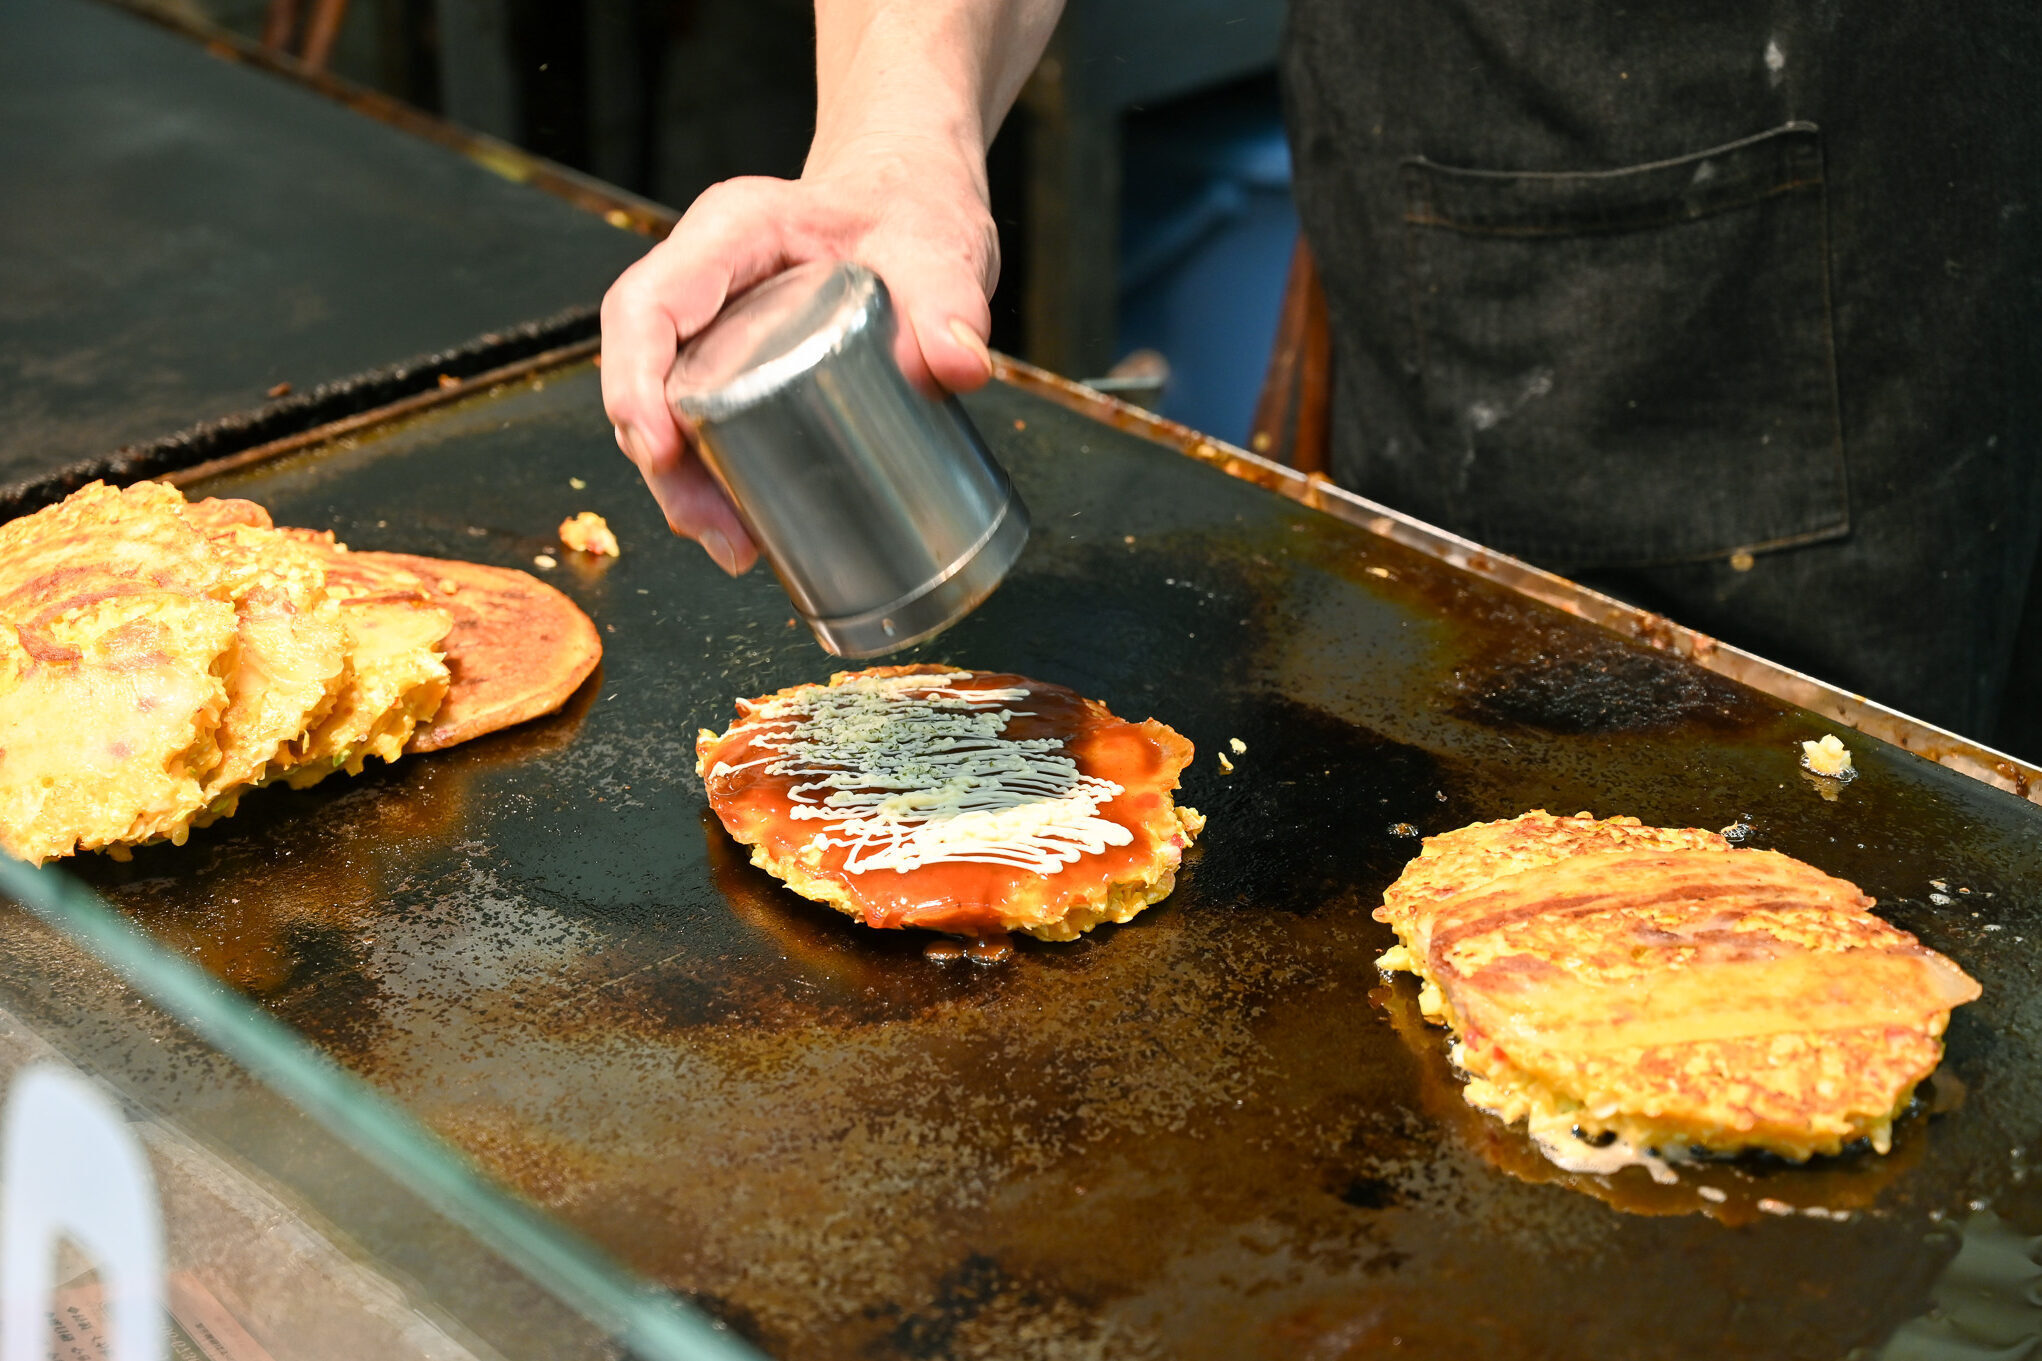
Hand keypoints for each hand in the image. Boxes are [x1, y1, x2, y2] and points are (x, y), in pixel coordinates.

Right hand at [600, 137, 999, 575]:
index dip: (635, 378)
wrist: (916, 201)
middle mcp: (707, 278)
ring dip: (684, 486)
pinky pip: (704, 421)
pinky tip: (746, 529)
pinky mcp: (738, 363)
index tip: (661, 447)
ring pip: (667, 408)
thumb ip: (950, 300)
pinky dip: (713, 478)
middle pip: (646, 372)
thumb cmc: (913, 208)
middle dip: (664, 462)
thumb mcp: (940, 247)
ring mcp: (715, 323)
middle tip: (717, 530)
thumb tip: (957, 367)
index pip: (649, 302)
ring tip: (735, 547)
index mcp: (733, 231)